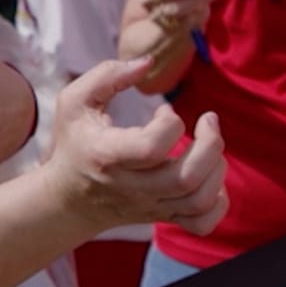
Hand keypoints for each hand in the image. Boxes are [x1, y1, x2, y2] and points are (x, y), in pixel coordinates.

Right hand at [40, 56, 227, 235]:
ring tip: (209, 144)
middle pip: (186, 178)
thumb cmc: (75, 143)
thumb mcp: (75, 102)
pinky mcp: (162, 217)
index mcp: (108, 156)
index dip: (170, 122)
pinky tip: (211, 177)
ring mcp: (149, 206)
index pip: (152, 147)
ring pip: (198, 200)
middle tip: (208, 121)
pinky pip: (201, 224)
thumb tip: (148, 62)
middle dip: (210, 144)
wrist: (68, 200)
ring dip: (217, 168)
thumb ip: (107, 74)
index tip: (165, 110)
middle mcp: (132, 187)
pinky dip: (218, 204)